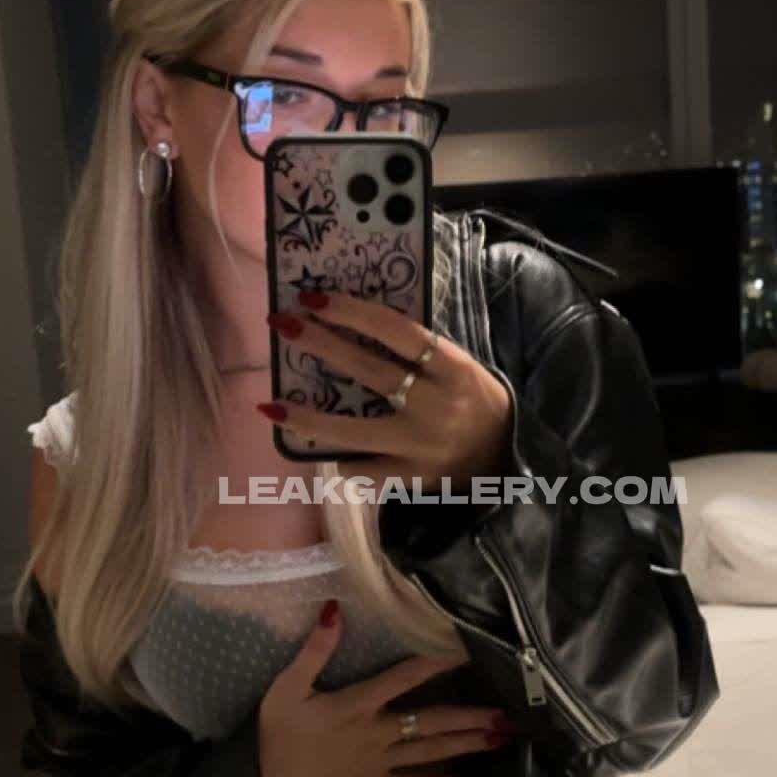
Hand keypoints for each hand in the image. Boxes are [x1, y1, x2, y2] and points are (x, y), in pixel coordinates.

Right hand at [257, 598, 511, 776]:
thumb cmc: (278, 738)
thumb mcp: (286, 690)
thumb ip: (313, 651)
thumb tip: (334, 610)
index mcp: (358, 705)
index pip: (404, 677)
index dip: (437, 661)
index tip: (468, 650)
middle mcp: (378, 733)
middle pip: (432, 721)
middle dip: (471, 716)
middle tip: (508, 713)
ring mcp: (379, 762)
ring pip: (430, 752)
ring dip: (466, 745)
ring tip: (500, 739)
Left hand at [260, 290, 511, 494]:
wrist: (505, 457)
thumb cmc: (473, 399)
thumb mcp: (457, 367)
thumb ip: (417, 351)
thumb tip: (352, 321)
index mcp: (454, 369)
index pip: (399, 332)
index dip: (354, 312)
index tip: (315, 297)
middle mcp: (437, 406)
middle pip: (369, 372)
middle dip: (320, 345)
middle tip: (283, 323)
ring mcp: (421, 446)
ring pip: (353, 432)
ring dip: (307, 418)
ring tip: (270, 406)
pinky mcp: (410, 479)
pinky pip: (362, 469)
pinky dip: (338, 457)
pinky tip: (314, 446)